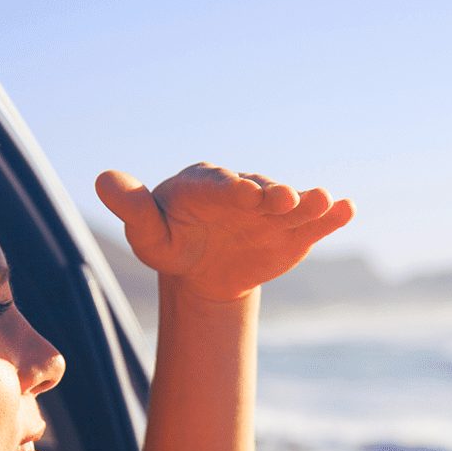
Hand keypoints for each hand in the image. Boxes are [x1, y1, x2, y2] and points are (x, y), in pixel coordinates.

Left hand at [95, 164, 354, 302]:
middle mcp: (244, 190)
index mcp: (206, 184)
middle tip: (285, 198)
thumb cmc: (172, 245)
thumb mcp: (148, 233)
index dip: (232, 189)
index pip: (219, 184)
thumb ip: (133, 207)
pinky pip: (313, 223)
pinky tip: (348, 209)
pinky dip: (331, 216)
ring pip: (292, 204)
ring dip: (309, 202)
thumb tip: (103, 179)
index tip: (244, 195)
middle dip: (273, 194)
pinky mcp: (294, 230)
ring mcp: (272, 210)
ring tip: (326, 201)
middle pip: (261, 190)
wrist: (206, 271)